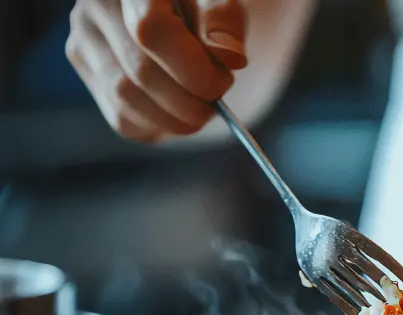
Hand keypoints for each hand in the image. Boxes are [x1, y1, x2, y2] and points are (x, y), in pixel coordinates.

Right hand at [66, 0, 246, 141]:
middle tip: (216, 100)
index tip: (223, 81)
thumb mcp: (221, 2)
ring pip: (126, 100)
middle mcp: (96, 6)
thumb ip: (225, 21)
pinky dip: (159, 126)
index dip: (192, 68)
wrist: (179, 18)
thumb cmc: (203, 8)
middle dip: (189, 101)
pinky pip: (122, 119)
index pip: (151, 30)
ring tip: (201, 108)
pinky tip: (179, 112)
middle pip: (140, 72)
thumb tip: (229, 56)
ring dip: (175, 119)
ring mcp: (84, 40)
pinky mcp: (86, 73)